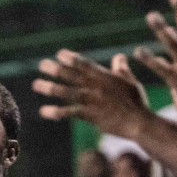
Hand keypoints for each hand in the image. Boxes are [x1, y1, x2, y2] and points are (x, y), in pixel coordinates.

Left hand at [33, 49, 155, 139]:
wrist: (140, 123)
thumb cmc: (137, 102)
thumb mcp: (130, 82)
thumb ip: (121, 69)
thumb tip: (119, 56)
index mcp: (105, 77)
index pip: (85, 64)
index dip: (71, 58)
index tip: (59, 54)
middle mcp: (96, 86)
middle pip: (72, 75)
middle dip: (56, 69)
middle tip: (41, 64)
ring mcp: (92, 100)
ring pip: (67, 92)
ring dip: (50, 88)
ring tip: (36, 85)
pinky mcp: (90, 115)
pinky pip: (70, 112)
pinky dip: (56, 111)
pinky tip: (43, 111)